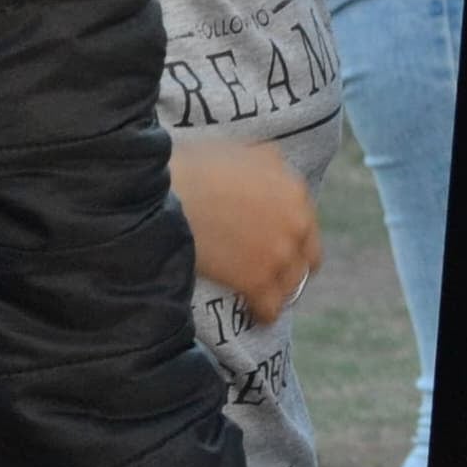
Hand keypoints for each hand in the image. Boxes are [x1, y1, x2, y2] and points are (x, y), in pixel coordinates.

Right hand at [166, 135, 318, 324]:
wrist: (159, 196)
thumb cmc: (190, 167)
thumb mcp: (239, 150)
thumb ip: (264, 163)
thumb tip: (272, 168)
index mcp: (295, 188)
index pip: (306, 223)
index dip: (290, 236)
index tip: (275, 245)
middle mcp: (297, 220)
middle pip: (307, 256)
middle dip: (292, 265)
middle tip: (273, 273)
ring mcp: (280, 253)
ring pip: (292, 284)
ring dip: (279, 290)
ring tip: (264, 297)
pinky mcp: (257, 280)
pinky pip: (270, 307)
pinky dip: (264, 313)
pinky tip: (256, 316)